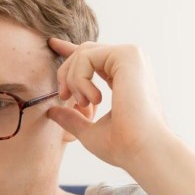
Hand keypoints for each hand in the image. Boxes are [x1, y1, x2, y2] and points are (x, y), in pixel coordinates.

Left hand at [45, 38, 172, 171]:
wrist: (142, 150)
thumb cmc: (123, 146)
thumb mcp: (90, 131)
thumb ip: (73, 118)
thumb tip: (52, 111)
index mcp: (124, 76)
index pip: (93, 57)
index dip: (70, 51)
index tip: (52, 44)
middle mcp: (130, 63)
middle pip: (83, 52)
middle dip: (66, 73)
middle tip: (64, 97)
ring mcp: (131, 56)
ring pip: (83, 53)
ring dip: (73, 80)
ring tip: (84, 103)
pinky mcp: (127, 55)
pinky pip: (86, 56)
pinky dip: (80, 78)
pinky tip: (94, 99)